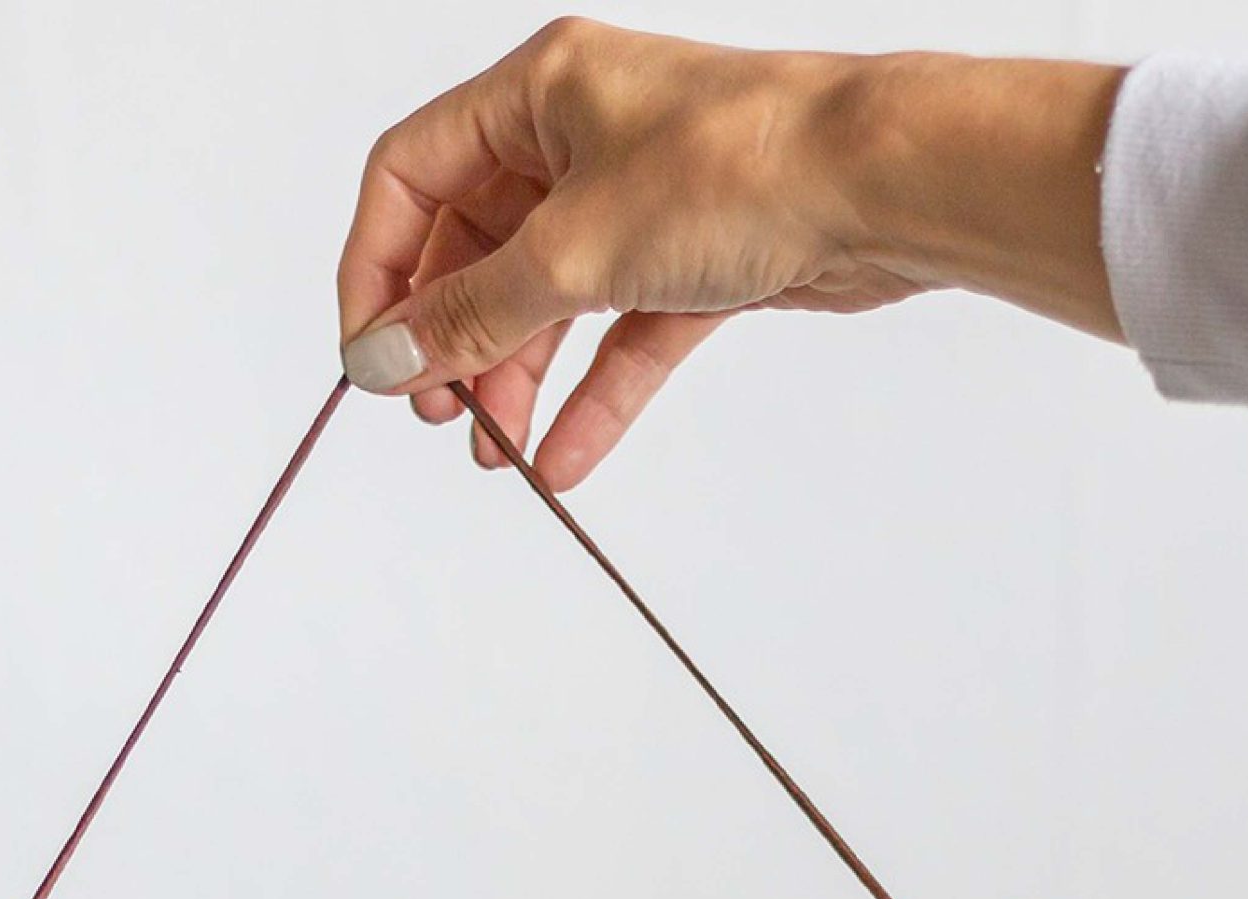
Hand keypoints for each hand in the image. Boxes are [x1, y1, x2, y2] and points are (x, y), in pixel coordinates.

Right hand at [337, 19, 1124, 486]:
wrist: (877, 190)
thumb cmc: (742, 167)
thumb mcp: (573, 250)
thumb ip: (472, 313)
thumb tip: (386, 356)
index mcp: (537, 92)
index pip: (412, 174)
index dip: (378, 267)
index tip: (369, 355)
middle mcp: (583, 134)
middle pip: (479, 243)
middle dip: (450, 333)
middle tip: (434, 411)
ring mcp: (641, 201)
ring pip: (551, 299)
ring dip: (516, 375)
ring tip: (493, 448)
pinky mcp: (697, 261)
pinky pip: (622, 337)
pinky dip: (593, 396)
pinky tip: (564, 458)